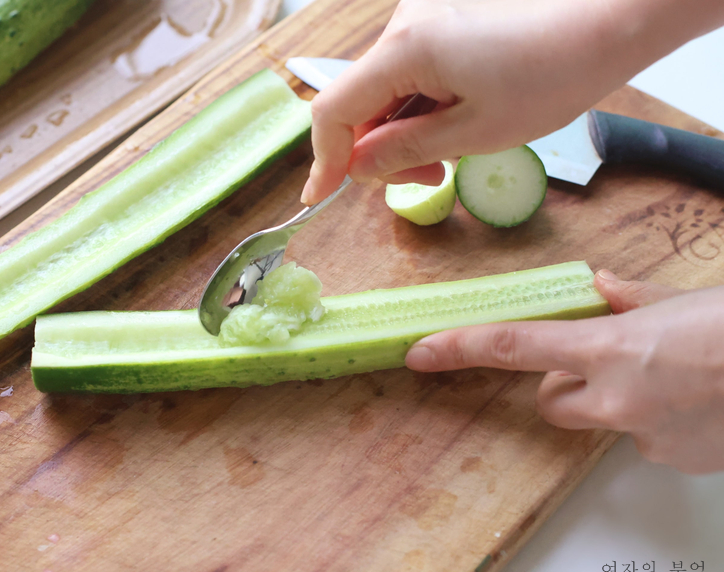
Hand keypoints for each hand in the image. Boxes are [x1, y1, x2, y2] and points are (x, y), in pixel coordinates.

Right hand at [301, 0, 723, 203]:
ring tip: (449, 151)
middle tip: (426, 177)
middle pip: (358, 103)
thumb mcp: (473, 132)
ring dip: (402, 129)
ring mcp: (422, 18)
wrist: (608, 17)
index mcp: (404, 50)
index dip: (323, 159)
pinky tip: (456, 119)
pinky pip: (408, 72)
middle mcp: (402, 26)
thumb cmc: (552, 73)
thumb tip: (357, 168)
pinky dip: (419, 105)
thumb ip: (404, 151)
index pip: (333, 110)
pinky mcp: (442, 19)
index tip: (319, 198)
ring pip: (384, 91)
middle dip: (378, 149)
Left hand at [405, 270, 723, 473]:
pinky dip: (659, 421)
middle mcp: (615, 398)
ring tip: (671, 379)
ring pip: (599, 420)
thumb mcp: (681, 300)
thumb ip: (631, 301)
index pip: (512, 347)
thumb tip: (604, 291)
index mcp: (608, 348)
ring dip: (615, 401)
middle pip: (552, 400)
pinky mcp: (674, 459)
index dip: (459, 349)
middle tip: (608, 361)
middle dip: (566, 383)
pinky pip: (644, 439)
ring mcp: (644, 434)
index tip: (421, 354)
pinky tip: (698, 401)